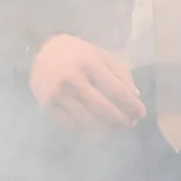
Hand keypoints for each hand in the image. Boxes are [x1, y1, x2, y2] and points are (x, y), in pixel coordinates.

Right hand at [29, 35, 145, 133]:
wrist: (39, 50)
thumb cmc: (76, 52)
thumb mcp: (100, 54)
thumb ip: (120, 73)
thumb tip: (135, 97)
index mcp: (88, 63)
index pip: (116, 90)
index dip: (131, 105)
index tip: (141, 113)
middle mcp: (72, 80)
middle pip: (103, 109)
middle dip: (121, 120)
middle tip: (131, 123)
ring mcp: (57, 95)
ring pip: (87, 121)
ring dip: (106, 129)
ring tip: (116, 128)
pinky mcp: (47, 106)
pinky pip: (71, 125)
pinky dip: (87, 130)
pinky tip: (97, 129)